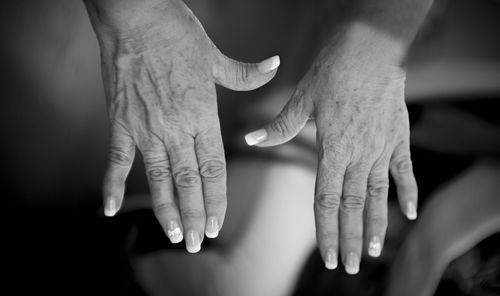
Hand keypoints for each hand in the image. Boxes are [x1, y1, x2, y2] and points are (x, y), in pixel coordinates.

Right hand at [85, 0, 279, 252]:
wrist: (134, 15)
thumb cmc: (176, 33)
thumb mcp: (215, 55)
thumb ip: (246, 72)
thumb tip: (275, 64)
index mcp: (203, 114)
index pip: (214, 168)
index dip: (217, 199)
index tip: (219, 224)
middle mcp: (176, 128)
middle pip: (188, 181)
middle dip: (196, 215)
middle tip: (198, 243)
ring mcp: (145, 128)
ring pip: (158, 179)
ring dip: (165, 210)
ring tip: (173, 235)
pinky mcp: (119, 121)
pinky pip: (115, 160)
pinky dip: (110, 184)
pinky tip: (108, 209)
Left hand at [245, 23, 416, 272]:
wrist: (372, 47)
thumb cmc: (334, 70)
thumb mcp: (302, 97)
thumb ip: (280, 126)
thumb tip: (251, 140)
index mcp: (332, 149)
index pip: (327, 201)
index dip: (326, 232)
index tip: (329, 258)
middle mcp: (359, 155)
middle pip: (353, 206)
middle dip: (351, 239)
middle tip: (353, 267)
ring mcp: (382, 148)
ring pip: (380, 195)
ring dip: (378, 225)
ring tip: (376, 250)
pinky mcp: (399, 137)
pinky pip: (405, 171)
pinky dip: (409, 193)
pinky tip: (411, 214)